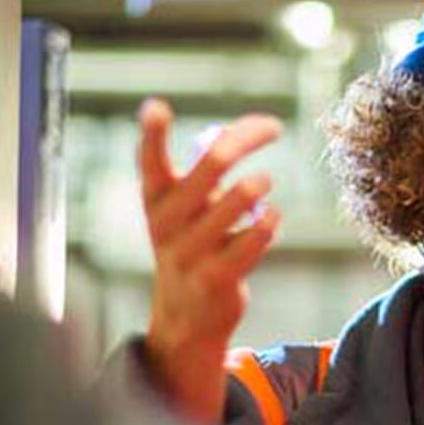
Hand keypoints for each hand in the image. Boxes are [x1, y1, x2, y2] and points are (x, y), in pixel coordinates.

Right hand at [139, 99, 281, 424]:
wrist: (187, 317)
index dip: (152, 133)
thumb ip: (209, 172)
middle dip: (247, 137)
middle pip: (212, 164)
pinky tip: (269, 220)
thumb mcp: (186, 210)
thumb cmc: (193, 245)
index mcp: (156, 199)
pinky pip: (255, 236)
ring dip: (258, 185)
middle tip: (273, 128)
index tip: (157, 107)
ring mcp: (190, 252)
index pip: (150, 161)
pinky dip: (269, 222)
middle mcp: (167, 223)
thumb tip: (250, 130)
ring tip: (264, 183)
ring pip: (239, 198)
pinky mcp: (217, 277)